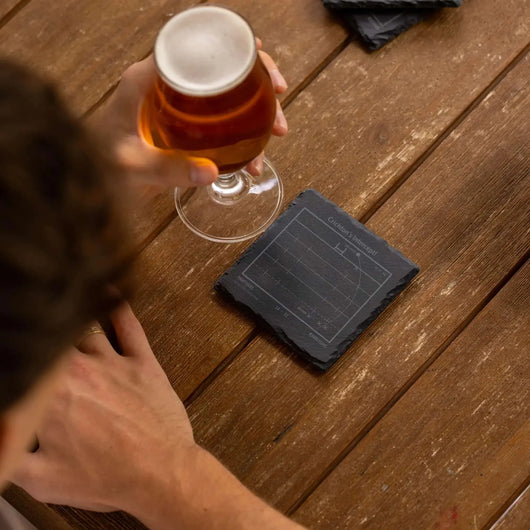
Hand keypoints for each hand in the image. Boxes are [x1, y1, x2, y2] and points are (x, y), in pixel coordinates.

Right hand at [11, 302, 194, 513]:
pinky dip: (118, 306)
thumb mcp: (40, 478)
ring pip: (86, 328)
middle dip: (41, 338)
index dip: (20, 357)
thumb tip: (1, 440)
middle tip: (35, 330)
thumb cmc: (106, 477)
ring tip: (59, 304)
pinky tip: (108, 289)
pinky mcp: (143, 362)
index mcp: (51, 395)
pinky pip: (129, 326)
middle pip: (52, 341)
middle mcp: (81, 370)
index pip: (26, 363)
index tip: (17, 355)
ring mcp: (114, 363)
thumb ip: (9, 454)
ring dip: (71, 317)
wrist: (159, 474)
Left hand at [91, 39, 287, 194]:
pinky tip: (254, 156)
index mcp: (146, 81)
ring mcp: (179, 109)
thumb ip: (169, 168)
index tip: (259, 55)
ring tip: (276, 132)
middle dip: (256, 80)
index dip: (229, 47)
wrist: (96, 181)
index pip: (190, 49)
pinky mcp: (186, 129)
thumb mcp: (134, 166)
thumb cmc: (101, 164)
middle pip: (218, 70)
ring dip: (256, 111)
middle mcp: (165, 88)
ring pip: (226, 97)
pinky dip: (242, 137)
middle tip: (278, 96)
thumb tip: (213, 172)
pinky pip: (221, 124)